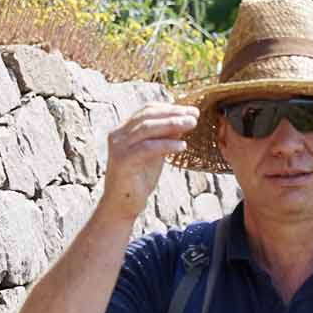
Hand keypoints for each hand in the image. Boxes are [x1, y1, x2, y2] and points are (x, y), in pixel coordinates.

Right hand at [99, 101, 200, 224]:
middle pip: (148, 116)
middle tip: (194, 115)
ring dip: (172, 124)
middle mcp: (118, 134)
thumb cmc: (139, 179)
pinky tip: (182, 145)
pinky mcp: (122, 161)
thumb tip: (183, 121)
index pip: (147, 110)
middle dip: (173, 113)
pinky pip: (147, 148)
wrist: (123, 205)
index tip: (191, 111)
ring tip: (192, 124)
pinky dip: (166, 145)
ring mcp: (118, 146)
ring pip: (147, 128)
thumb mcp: (155, 154)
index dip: (170, 108)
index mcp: (124, 129)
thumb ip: (164, 138)